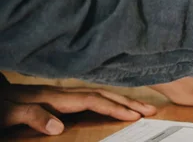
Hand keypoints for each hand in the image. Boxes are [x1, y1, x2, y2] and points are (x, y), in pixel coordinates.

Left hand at [0, 83, 155, 135]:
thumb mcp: (9, 114)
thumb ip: (34, 117)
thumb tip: (60, 126)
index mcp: (54, 97)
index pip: (92, 100)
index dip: (114, 107)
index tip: (134, 115)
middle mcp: (62, 93)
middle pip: (103, 95)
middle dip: (128, 101)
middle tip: (152, 109)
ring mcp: (62, 95)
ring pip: (100, 95)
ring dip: (122, 100)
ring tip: (142, 106)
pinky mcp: (60, 100)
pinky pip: (92, 99)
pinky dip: (109, 101)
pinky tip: (116, 104)